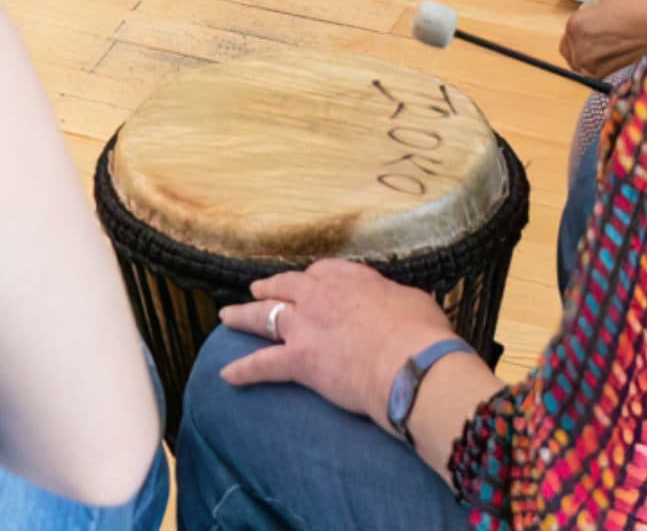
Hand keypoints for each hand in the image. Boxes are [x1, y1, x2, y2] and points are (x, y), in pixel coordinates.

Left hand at [219, 259, 455, 426]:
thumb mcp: (412, 301)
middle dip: (269, 288)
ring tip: (227, 317)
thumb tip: (396, 308)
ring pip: (264, 316)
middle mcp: (318, 295)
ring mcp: (304, 325)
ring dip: (243, 316)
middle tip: (256, 290)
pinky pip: (263, 365)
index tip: (306, 282)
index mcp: (348, 278)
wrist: (409, 362)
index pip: (320, 272)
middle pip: (285, 286)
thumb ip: (393, 300)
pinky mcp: (299, 359)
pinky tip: (226, 376)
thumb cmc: (421, 333)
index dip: (310, 279)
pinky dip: (243, 371)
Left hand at [561, 0, 646, 79]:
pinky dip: (604, 64)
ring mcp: (595, 65)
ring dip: (592, 56)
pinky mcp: (612, 75)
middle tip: (597, 37)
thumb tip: (599, 12)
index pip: (568, 34)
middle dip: (580, 45)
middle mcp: (581, 48)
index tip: (590, 27)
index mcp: (576, 25)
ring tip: (609, 45)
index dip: (579, 30)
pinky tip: (616, 52)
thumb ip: (597, 7)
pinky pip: (599, 72)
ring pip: (583, 65)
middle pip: (570, 53)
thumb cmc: (640, 6)